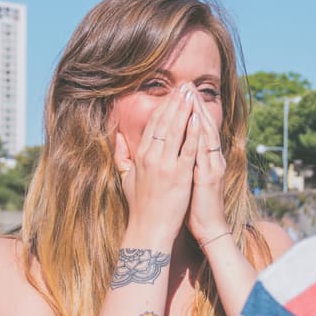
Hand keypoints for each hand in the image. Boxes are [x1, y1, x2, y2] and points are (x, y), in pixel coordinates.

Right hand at [114, 86, 199, 245]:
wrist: (148, 228)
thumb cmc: (139, 205)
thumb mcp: (125, 178)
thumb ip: (121, 155)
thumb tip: (116, 137)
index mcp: (140, 156)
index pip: (153, 125)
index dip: (163, 107)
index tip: (172, 94)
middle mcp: (151, 157)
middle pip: (164, 122)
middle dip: (175, 102)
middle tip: (185, 86)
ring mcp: (166, 165)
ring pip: (176, 131)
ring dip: (185, 111)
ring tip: (192, 95)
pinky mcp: (179, 175)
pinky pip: (188, 149)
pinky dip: (193, 133)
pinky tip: (198, 118)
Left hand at [186, 94, 228, 244]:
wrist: (208, 228)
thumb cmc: (194, 206)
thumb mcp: (187, 180)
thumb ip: (182, 163)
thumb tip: (170, 152)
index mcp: (203, 159)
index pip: (196, 129)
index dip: (189, 111)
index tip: (179, 93)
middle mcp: (211, 158)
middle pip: (203, 125)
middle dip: (195, 104)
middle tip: (187, 84)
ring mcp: (212, 166)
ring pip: (207, 134)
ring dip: (199, 112)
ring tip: (191, 94)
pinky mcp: (210, 176)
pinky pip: (206, 152)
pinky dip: (201, 135)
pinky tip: (196, 120)